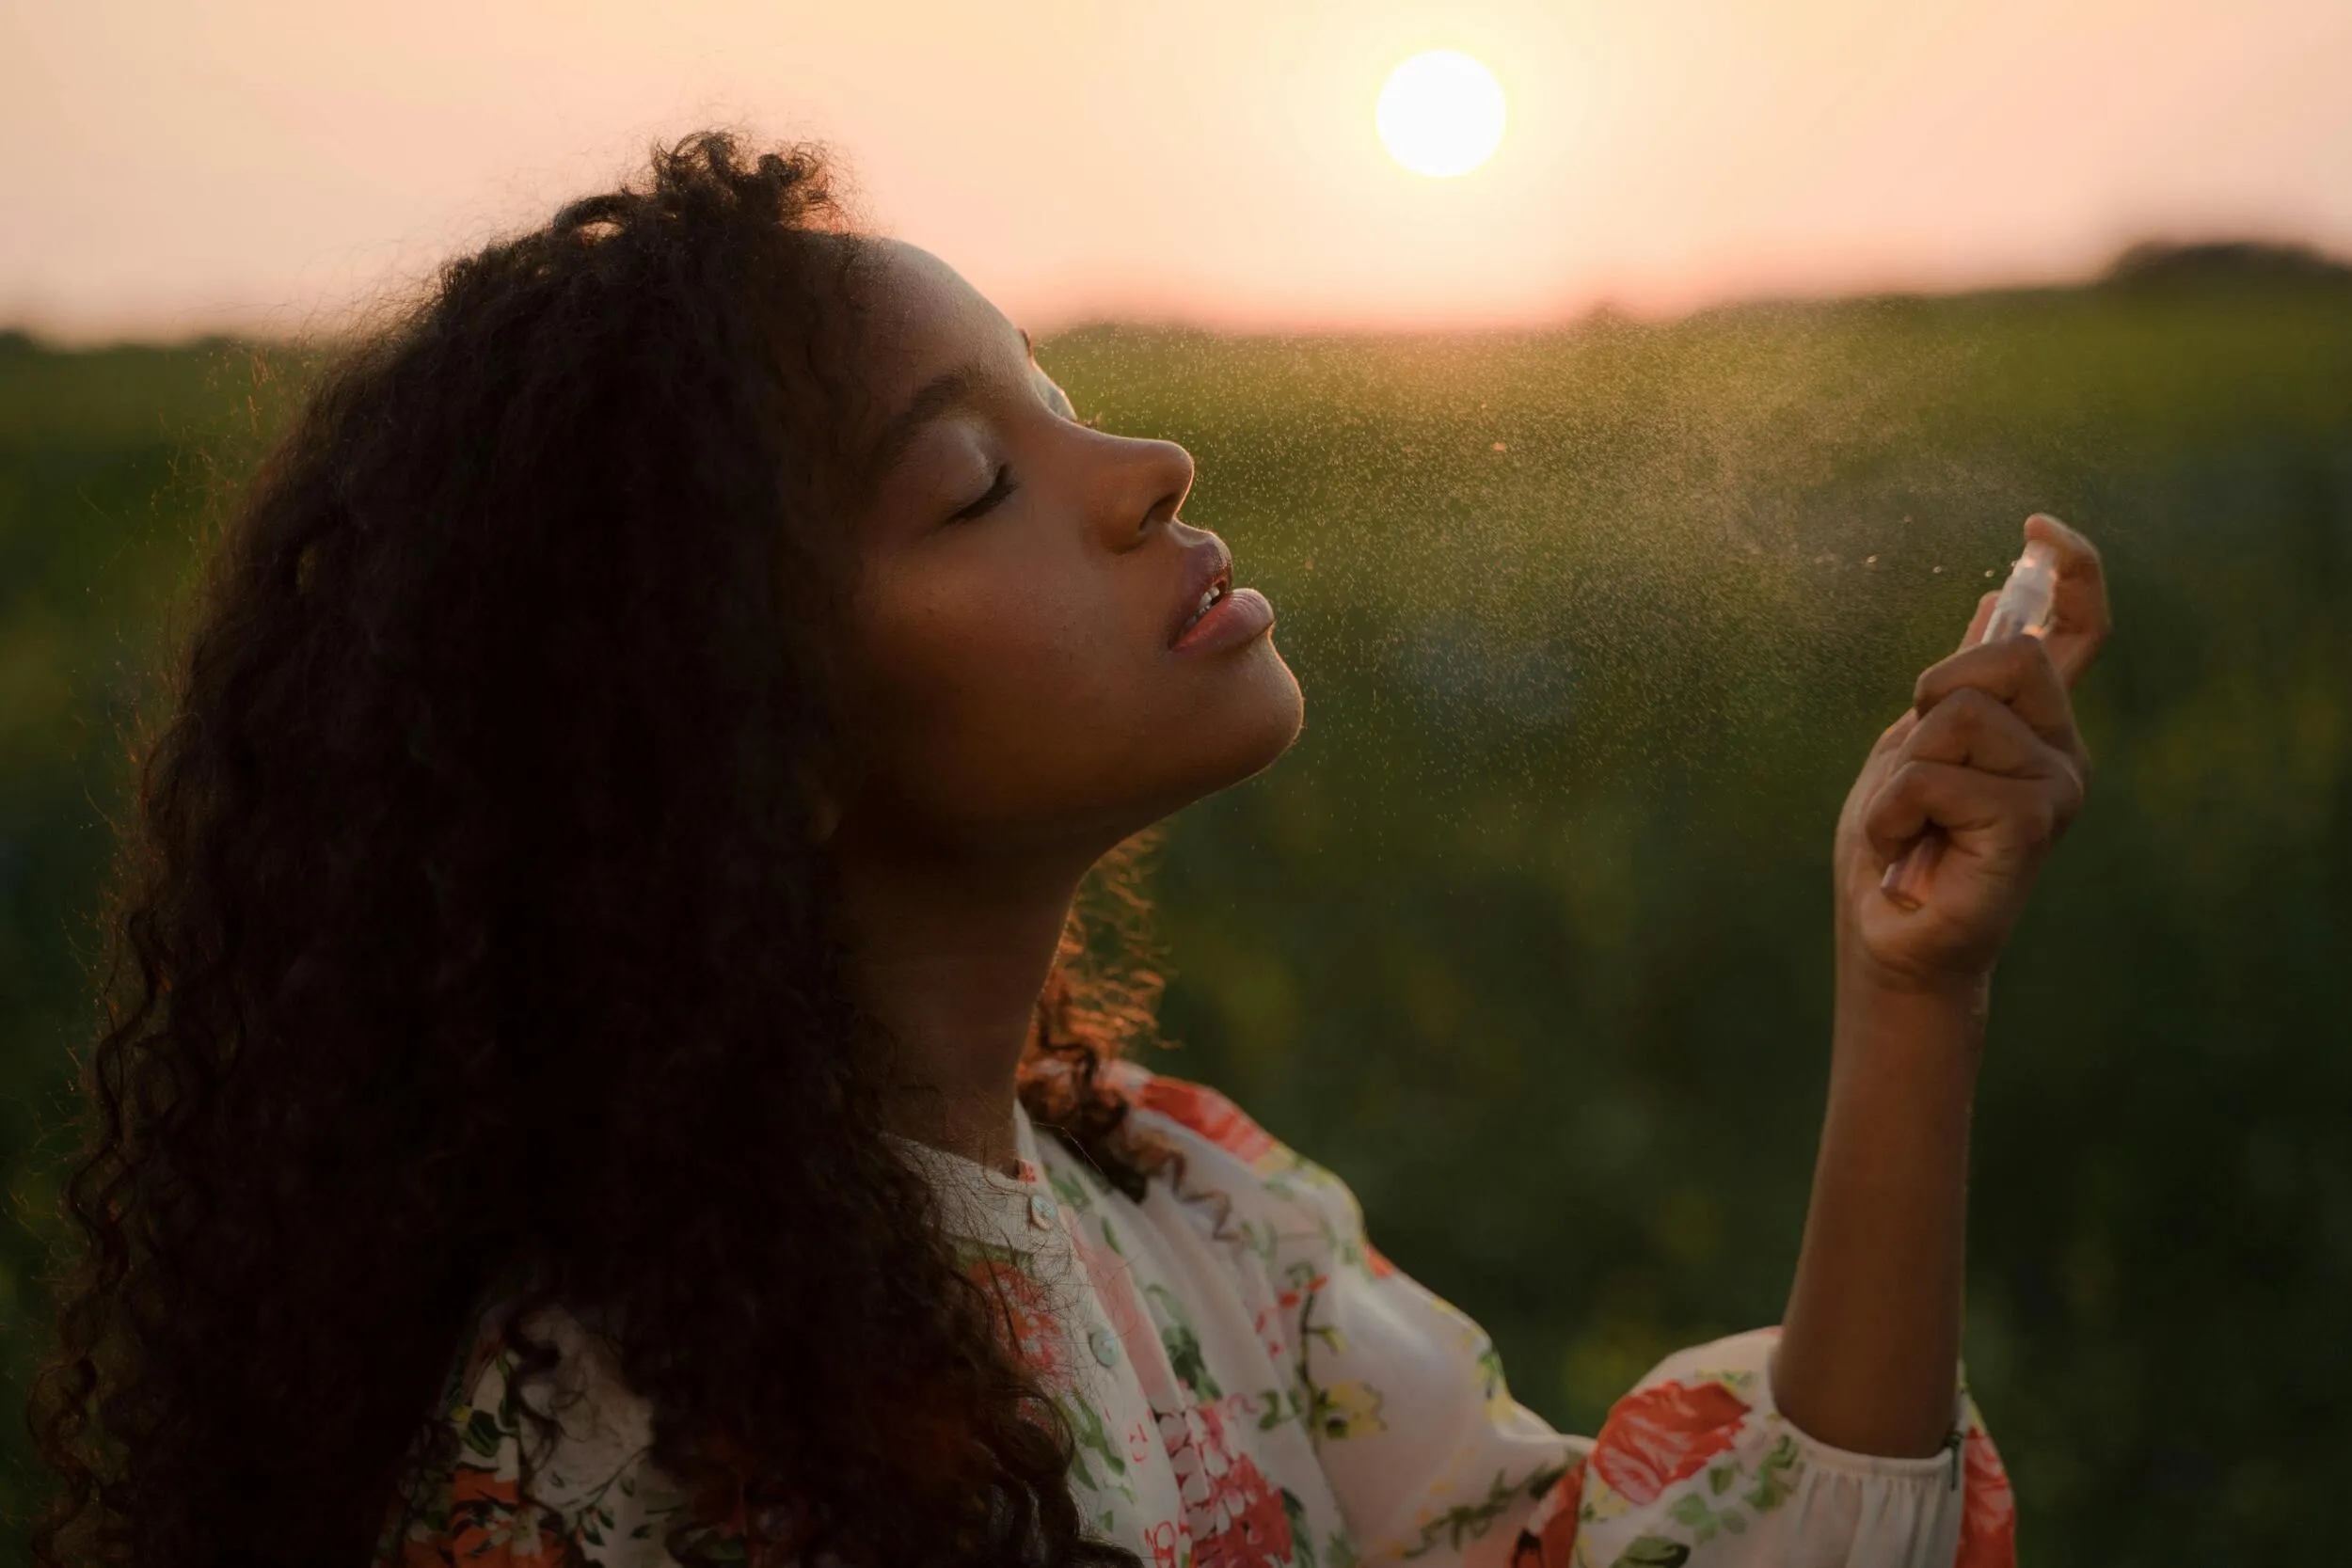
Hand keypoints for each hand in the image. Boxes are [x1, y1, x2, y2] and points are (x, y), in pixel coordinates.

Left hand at [1833, 514, 2111, 993]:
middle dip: (1935, 693)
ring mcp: (2055, 787)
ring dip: (1903, 769)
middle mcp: (2062, 751)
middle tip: (1915, 765)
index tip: (2038, 527)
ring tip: (1908, 821)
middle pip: (2009, 655)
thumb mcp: (1916, 743)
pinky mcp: (2031, 824)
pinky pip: (1938, 775)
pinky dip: (1894, 810)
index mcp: (2036, 726)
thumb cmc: (1898, 848)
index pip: (2079, 632)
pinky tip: (1904, 849)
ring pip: (1960, 715)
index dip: (2074, 571)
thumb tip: (1998, 598)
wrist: (1891, 938)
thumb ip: (1963, 683)